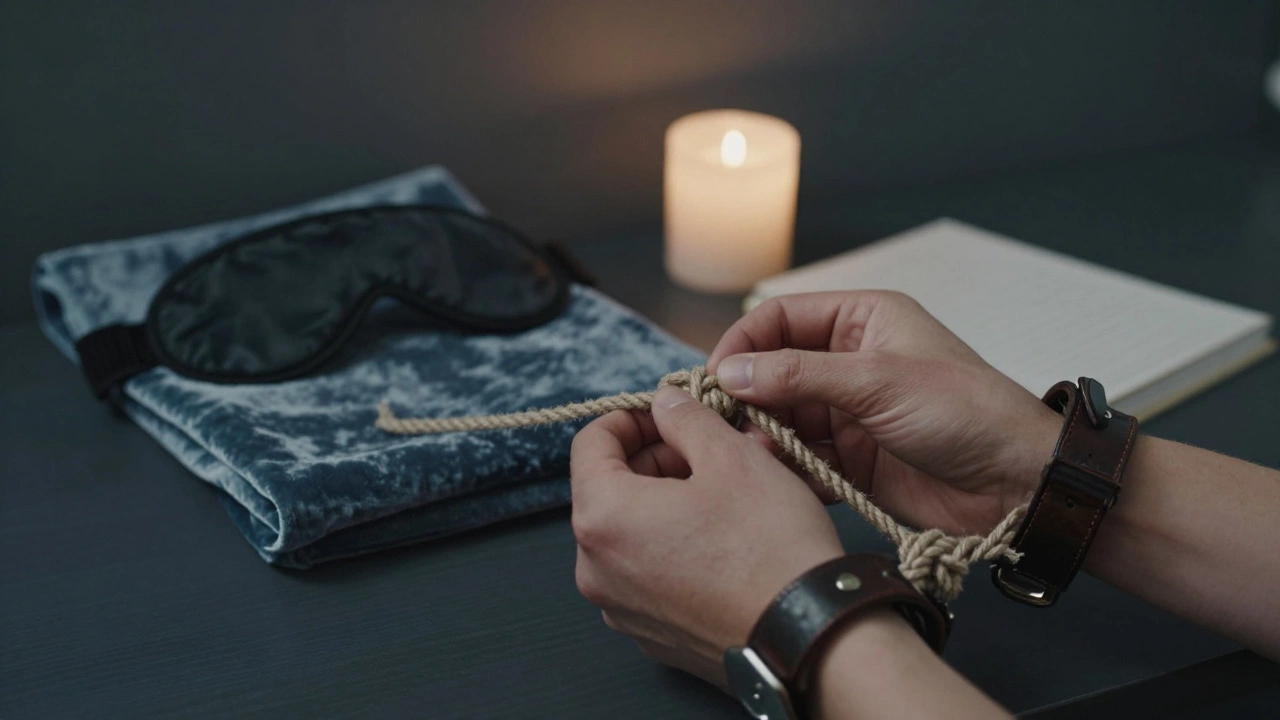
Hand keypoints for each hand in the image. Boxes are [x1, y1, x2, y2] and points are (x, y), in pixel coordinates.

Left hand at [570, 386, 844, 685]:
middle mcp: (595, 570)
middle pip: (609, 489)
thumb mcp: (731, 457)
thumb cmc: (770, 544)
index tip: (669, 412)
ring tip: (725, 489)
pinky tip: (724, 538)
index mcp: (602, 518)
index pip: (590, 444)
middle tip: (709, 447)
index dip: (632, 417)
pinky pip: (650, 574)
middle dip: (656, 458)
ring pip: (632, 533)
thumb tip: (665, 403)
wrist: (811, 637)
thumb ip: (686, 420)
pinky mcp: (652, 635)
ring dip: (669, 501)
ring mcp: (621, 609)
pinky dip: (676, 546)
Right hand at [708, 291, 1062, 535]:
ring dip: (763, 435)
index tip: (715, 379)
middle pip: (773, 370)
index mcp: (862, 320)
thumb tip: (730, 373)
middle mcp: (850, 361)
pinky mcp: (852, 459)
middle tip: (722, 423)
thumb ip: (798, 376)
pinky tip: (774, 477)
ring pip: (782, 417)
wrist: (1017, 484)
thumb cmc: (965, 412)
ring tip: (751, 453)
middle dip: (746, 395)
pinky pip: (802, 458)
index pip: (780, 319)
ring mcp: (850, 412)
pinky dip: (784, 467)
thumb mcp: (877, 381)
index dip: (743, 344)